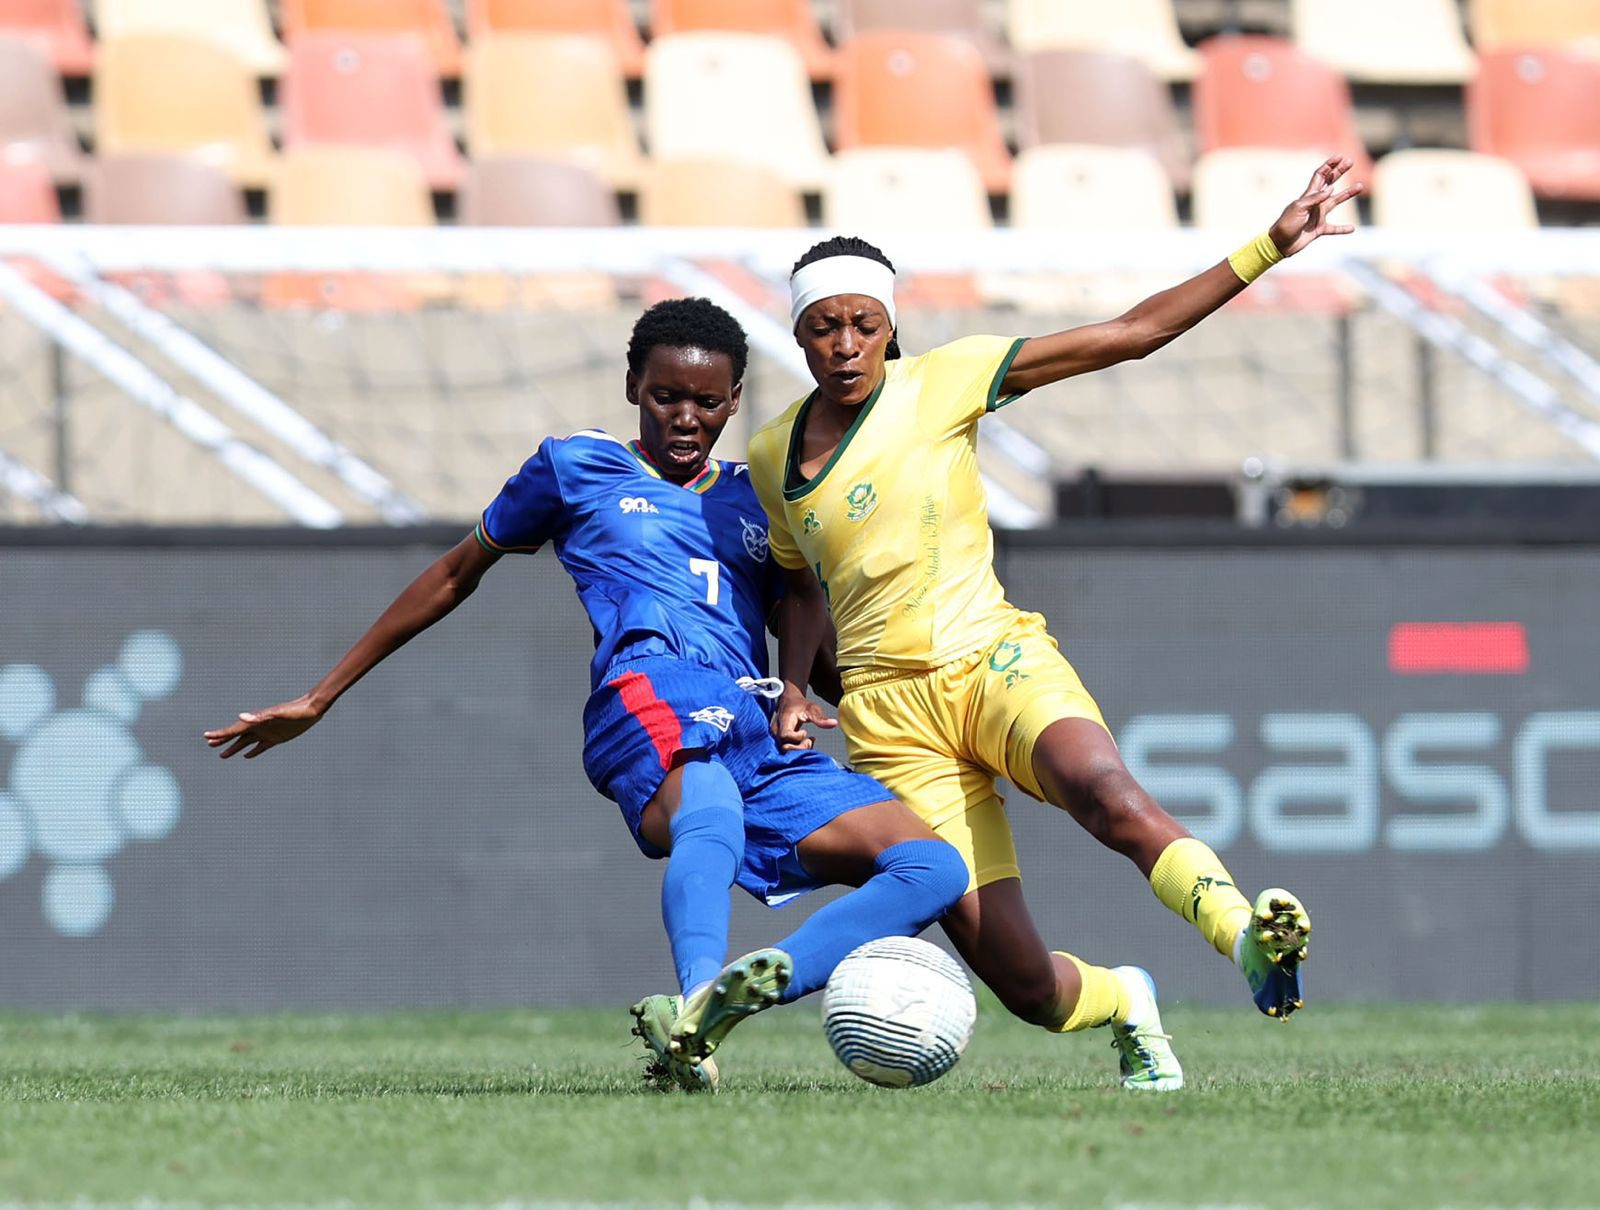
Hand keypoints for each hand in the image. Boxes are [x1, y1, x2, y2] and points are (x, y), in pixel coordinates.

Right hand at [204, 695, 324, 758]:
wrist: (311, 709)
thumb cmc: (295, 710)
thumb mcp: (278, 713)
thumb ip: (260, 716)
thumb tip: (241, 716)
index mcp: (256, 722)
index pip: (234, 729)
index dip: (220, 733)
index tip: (206, 736)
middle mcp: (259, 727)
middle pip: (236, 736)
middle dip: (223, 740)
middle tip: (210, 745)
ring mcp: (266, 733)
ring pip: (245, 743)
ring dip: (234, 748)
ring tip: (222, 755)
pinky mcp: (276, 739)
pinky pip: (260, 747)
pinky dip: (252, 752)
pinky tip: (246, 756)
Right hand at [771, 685, 836, 752]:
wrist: (789, 702)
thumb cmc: (799, 705)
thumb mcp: (811, 708)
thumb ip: (820, 717)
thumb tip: (834, 723)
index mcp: (783, 722)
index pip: (785, 736)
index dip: (797, 737)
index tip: (805, 732)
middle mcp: (776, 732)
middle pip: (784, 748)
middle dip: (800, 748)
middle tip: (809, 740)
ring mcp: (776, 738)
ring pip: (785, 752)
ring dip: (800, 750)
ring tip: (808, 741)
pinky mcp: (780, 742)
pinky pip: (787, 751)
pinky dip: (798, 750)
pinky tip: (806, 743)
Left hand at [1269, 155, 1364, 257]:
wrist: (1279, 244)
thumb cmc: (1286, 224)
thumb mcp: (1299, 208)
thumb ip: (1315, 198)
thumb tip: (1331, 188)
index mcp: (1308, 196)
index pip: (1320, 176)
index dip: (1329, 165)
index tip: (1339, 156)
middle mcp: (1315, 203)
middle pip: (1330, 183)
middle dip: (1339, 172)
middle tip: (1350, 162)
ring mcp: (1317, 216)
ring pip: (1336, 202)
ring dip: (1347, 194)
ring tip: (1360, 186)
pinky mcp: (1319, 230)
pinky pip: (1334, 229)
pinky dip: (1342, 228)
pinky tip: (1352, 228)